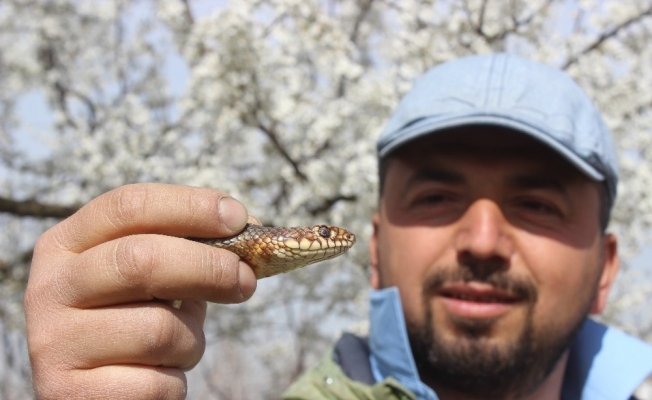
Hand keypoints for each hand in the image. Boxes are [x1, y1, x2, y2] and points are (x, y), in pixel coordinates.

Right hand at [24, 183, 256, 398]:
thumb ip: (183, 250)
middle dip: (209, 267)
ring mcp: (54, 343)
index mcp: (66, 245)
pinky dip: (175, 381)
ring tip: (181, 346)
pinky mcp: (70, 393)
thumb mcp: (145, 278)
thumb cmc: (130, 322)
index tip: (237, 217)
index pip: (128, 206)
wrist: (92, 393)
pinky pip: (156, 383)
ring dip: (191, 340)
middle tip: (245, 280)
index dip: (190, 206)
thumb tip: (247, 230)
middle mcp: (50, 288)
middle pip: (141, 260)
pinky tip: (157, 377)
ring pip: (157, 329)